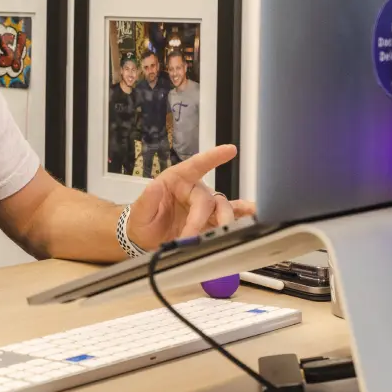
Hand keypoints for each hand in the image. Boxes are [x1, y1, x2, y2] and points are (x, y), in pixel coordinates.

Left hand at [124, 145, 254, 250]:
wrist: (146, 241)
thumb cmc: (142, 221)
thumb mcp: (139, 211)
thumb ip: (147, 200)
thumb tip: (154, 186)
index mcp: (177, 180)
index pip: (196, 165)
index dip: (213, 157)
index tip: (230, 150)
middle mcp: (194, 190)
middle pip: (208, 199)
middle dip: (201, 218)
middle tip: (191, 236)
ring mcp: (204, 207)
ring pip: (222, 208)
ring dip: (223, 220)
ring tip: (223, 231)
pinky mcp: (211, 222)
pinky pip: (230, 216)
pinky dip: (242, 215)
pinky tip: (252, 215)